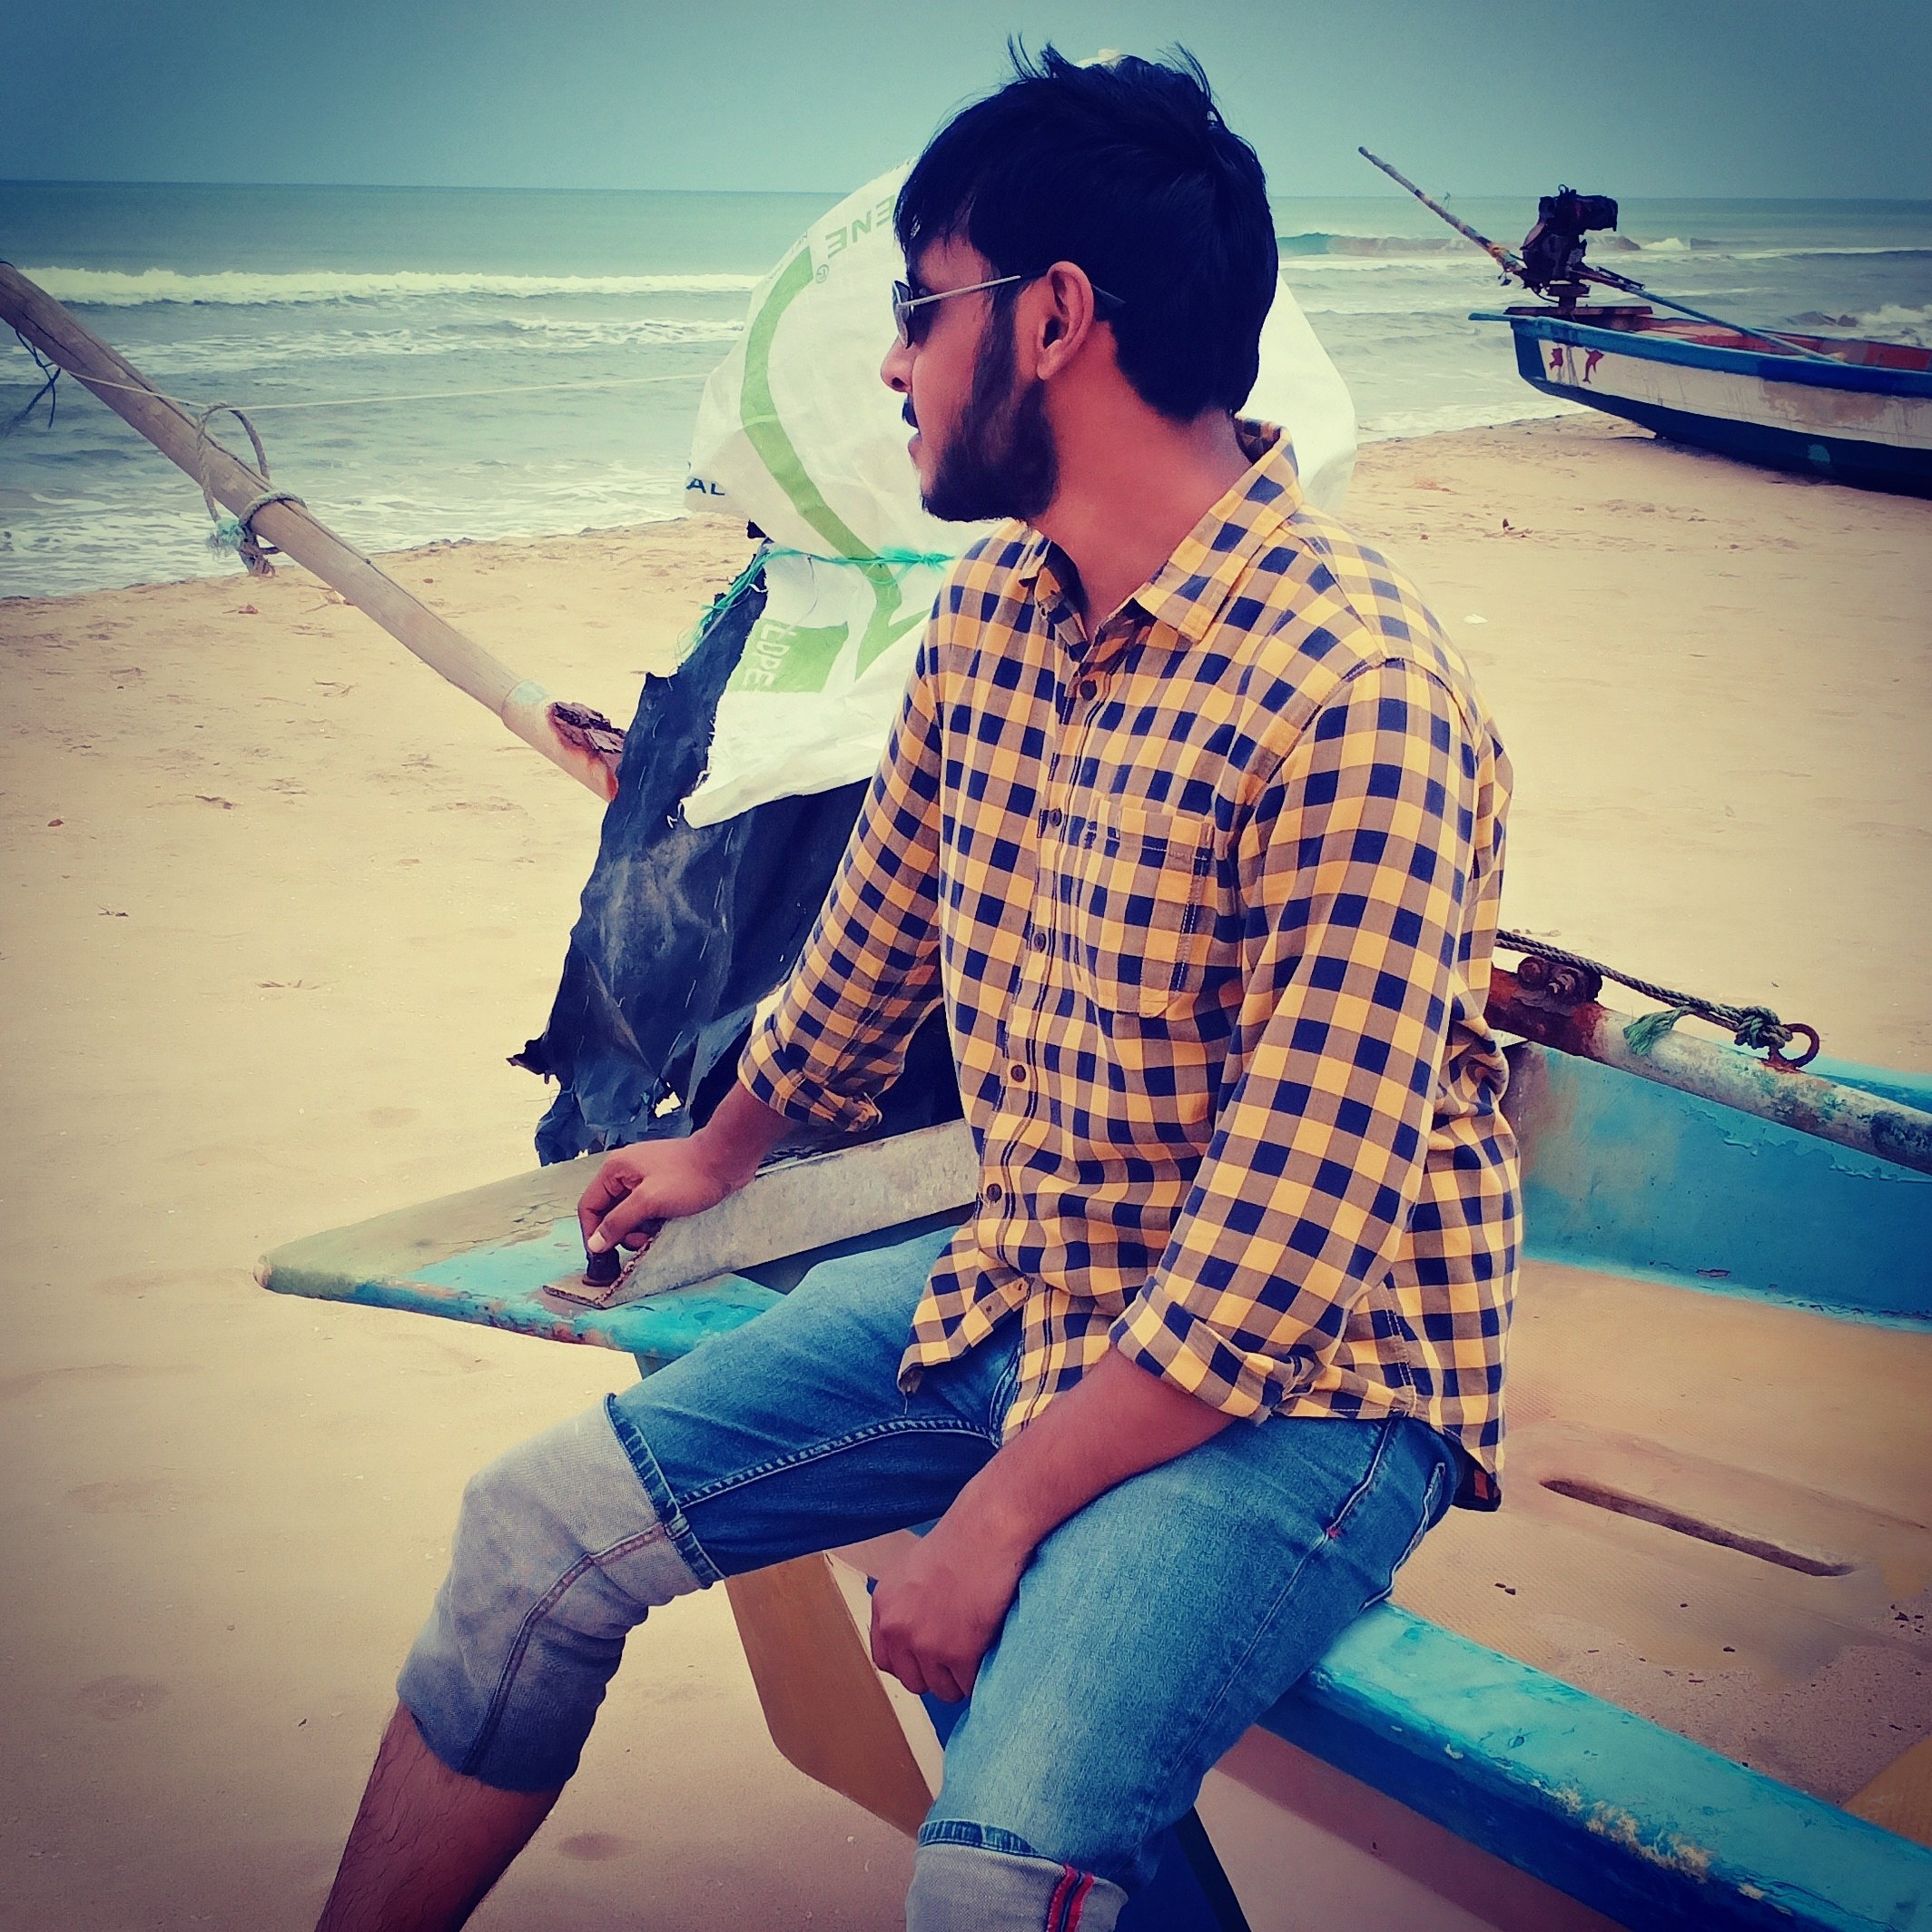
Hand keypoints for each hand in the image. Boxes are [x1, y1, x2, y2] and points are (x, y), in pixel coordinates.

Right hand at [576, 1081, 793, 1255]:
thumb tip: (594, 1244)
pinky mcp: (662, 1187)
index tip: (602, 1256)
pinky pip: (647, 1212)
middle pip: (609, 1212)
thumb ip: (619, 1222)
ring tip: (657, 1232)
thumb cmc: (689, 1177)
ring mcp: (645, 1180)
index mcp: (615, 1170)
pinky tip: (667, 1225)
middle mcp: (626, 1173)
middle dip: (621, 1232)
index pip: (589, 1205)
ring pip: (629, 1215)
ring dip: (639, 1230)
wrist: (727, 1161)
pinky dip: (652, 1223)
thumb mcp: (649, 1202)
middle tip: (641, 1243)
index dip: (592, 1232)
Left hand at [868, 1513, 1029, 1702]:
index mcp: (884, 1605)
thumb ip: (907, 1606)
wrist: (988, 1529)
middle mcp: (898, 1628)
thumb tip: (919, 1635)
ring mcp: (926, 1644)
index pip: (885, 1661)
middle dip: (936, 1673)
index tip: (928, 1660)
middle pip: (913, 1681)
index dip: (910, 1664)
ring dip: (960, 1678)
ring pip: (942, 1689)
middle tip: (958, 1654)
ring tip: (976, 1648)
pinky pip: (969, 1685)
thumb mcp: (914, 1571)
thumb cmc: (962, 1540)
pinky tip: (989, 1650)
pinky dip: (980, 1674)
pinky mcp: (958, 1654)